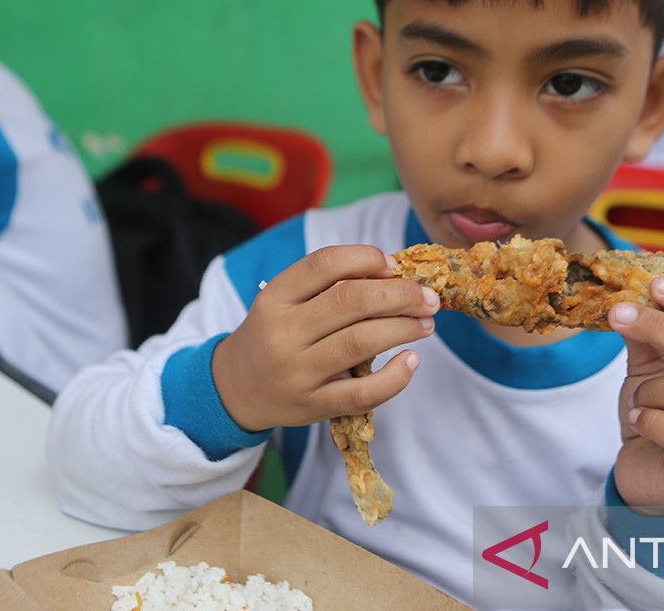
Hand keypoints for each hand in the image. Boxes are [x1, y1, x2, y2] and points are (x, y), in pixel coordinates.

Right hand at [212, 245, 439, 431]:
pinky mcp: (313, 406)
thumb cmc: (274, 335)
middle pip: (351, 301)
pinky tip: (411, 361)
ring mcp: (297, 372)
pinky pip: (363, 393)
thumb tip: (394, 271)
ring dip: (405, 328)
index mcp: (274, 298)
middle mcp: (283, 333)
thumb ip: (327, 284)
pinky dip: (395, 377)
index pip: (324, 264)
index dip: (366, 258)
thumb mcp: (284, 301)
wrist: (236, 388)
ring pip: (362, 342)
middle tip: (427, 296)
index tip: (393, 265)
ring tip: (426, 323)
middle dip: (400, 294)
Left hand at [609, 277, 663, 510]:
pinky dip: (649, 420)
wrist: (647, 475)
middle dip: (658, 328)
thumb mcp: (647, 370)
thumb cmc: (656, 416)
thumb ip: (646, 337)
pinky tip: (638, 422)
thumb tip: (633, 293)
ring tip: (637, 403)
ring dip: (647, 391)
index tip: (656, 283)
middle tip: (617, 315)